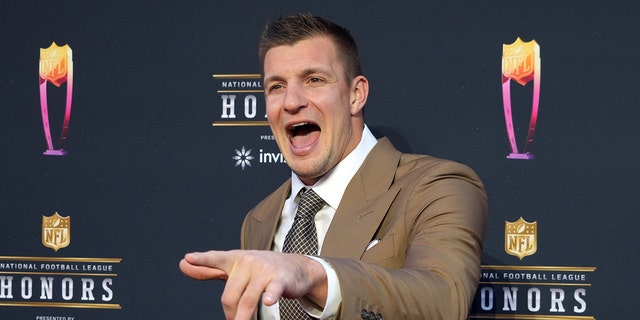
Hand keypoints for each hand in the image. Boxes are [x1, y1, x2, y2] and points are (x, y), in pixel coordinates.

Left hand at [179, 250, 327, 319]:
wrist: (296, 267)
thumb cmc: (261, 270)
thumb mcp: (235, 268)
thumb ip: (209, 269)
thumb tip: (183, 264)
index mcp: (235, 259)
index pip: (215, 259)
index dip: (201, 260)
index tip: (187, 260)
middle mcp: (248, 262)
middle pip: (230, 295)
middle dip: (230, 314)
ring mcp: (265, 270)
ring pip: (248, 300)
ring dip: (243, 318)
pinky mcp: (281, 279)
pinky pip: (272, 290)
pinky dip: (270, 297)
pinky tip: (268, 301)